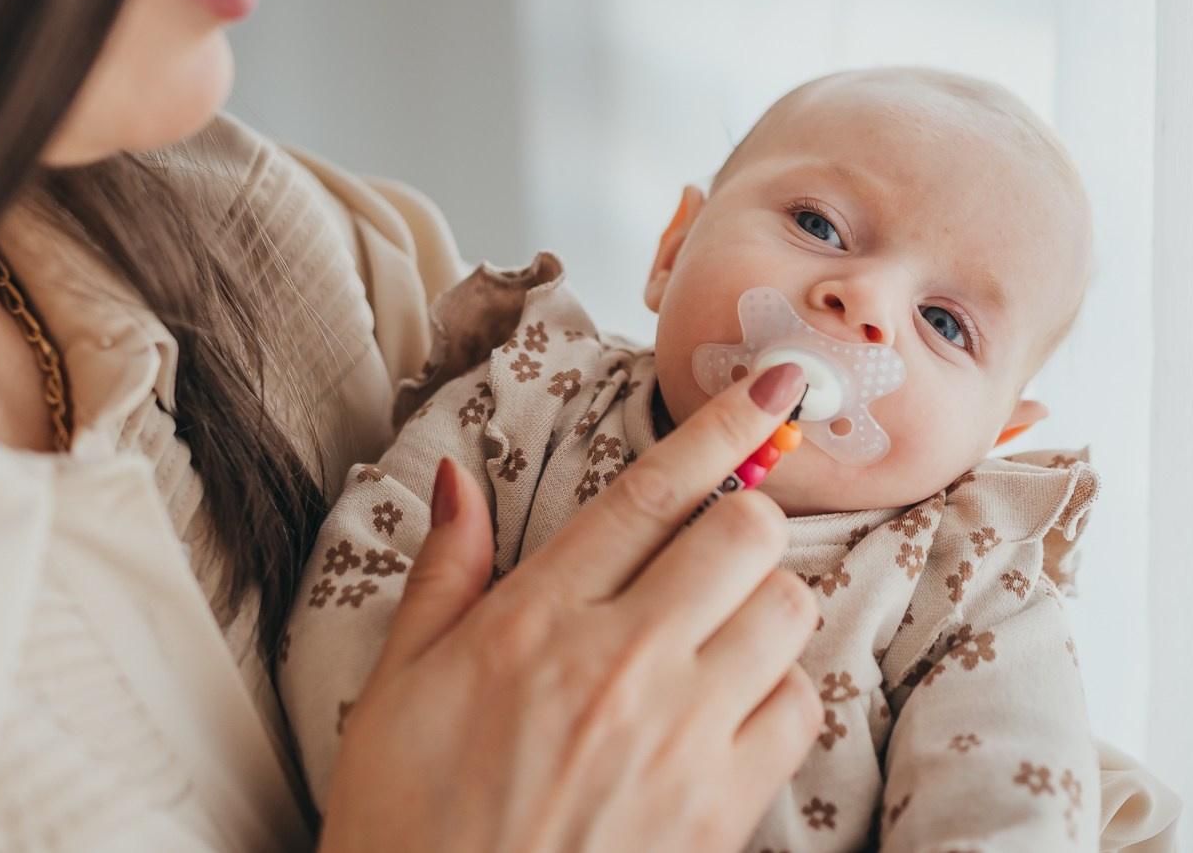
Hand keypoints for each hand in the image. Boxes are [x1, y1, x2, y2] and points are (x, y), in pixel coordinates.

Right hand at [319, 363, 822, 852]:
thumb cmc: (408, 827)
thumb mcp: (395, 690)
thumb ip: (444, 575)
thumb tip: (459, 481)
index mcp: (532, 623)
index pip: (650, 493)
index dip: (721, 425)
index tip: (769, 384)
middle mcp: (617, 666)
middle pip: (741, 534)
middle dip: (741, 518)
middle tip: (713, 544)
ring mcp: (677, 739)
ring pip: (785, 612)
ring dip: (763, 605)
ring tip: (719, 632)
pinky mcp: (719, 810)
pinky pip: (797, 710)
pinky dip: (780, 694)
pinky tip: (731, 708)